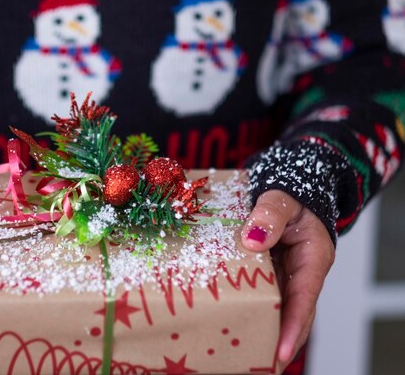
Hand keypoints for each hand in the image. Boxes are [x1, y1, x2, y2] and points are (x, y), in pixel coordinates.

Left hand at [241, 190, 334, 367]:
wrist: (286, 186)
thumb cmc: (290, 192)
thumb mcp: (281, 198)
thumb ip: (269, 215)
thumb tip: (251, 240)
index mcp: (313, 257)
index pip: (305, 298)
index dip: (293, 326)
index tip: (280, 352)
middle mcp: (300, 272)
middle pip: (291, 313)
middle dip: (277, 340)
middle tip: (258, 362)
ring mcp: (283, 274)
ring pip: (274, 306)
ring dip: (261, 327)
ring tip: (243, 352)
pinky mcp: (267, 271)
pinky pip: (258, 292)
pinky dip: (247, 306)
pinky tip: (229, 320)